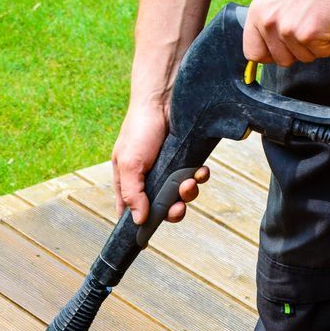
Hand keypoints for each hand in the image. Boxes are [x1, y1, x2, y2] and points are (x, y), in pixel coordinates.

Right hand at [112, 96, 207, 225]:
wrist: (163, 99)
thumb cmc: (139, 128)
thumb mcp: (129, 164)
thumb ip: (132, 194)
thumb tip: (138, 220)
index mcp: (129, 182)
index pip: (132, 212)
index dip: (142, 223)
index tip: (150, 231)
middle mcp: (148, 179)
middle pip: (161, 208)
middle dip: (172, 210)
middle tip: (178, 207)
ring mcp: (168, 170)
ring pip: (181, 195)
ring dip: (188, 193)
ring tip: (190, 183)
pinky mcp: (186, 160)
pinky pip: (195, 178)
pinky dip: (199, 178)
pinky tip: (201, 171)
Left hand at [243, 0, 329, 65]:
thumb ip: (268, 16)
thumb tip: (267, 40)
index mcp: (258, 12)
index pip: (253, 52)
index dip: (270, 56)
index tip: (282, 51)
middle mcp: (269, 22)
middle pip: (281, 59)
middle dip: (298, 51)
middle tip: (309, 35)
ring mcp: (288, 30)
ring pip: (303, 57)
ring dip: (317, 47)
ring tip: (322, 26)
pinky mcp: (309, 35)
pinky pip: (322, 53)